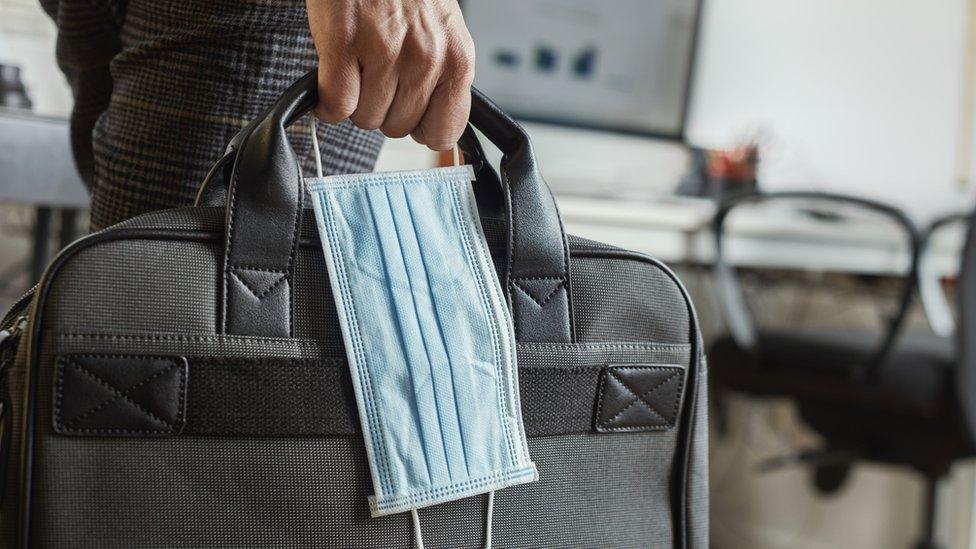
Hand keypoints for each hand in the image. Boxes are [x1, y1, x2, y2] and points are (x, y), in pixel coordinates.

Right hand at [307, 0, 475, 150]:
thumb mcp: (443, 34)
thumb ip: (443, 79)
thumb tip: (435, 132)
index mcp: (456, 59)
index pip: (443, 132)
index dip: (420, 128)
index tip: (410, 117)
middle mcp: (426, 59)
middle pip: (398, 128)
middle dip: (384, 109)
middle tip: (378, 77)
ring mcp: (385, 52)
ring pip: (365, 118)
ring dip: (356, 101)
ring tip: (358, 67)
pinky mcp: (344, 43)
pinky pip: (336, 103)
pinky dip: (327, 101)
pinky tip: (332, 78)